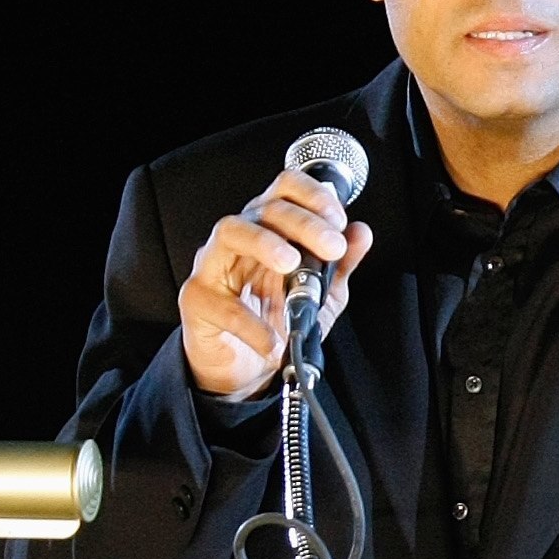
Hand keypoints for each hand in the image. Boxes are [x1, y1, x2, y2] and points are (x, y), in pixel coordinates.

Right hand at [178, 169, 374, 401]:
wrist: (244, 369)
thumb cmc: (275, 322)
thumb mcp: (320, 295)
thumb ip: (340, 265)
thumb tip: (361, 233)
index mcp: (270, 228)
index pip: (285, 189)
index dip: (313, 195)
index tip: (339, 220)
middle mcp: (240, 238)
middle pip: (265, 208)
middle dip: (303, 223)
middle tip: (332, 247)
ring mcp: (213, 265)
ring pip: (231, 231)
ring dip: (265, 243)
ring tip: (291, 265)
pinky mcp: (197, 300)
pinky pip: (223, 303)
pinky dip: (251, 324)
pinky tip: (274, 340)